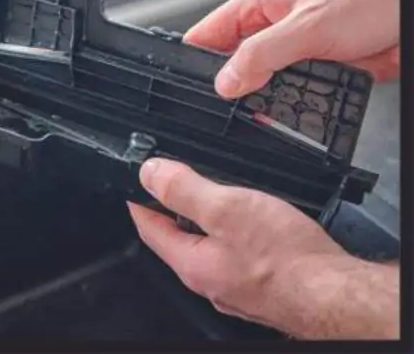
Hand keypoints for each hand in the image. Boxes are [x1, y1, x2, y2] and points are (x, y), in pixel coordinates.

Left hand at [129, 158, 399, 338]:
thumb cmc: (286, 258)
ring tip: (206, 192)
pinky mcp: (257, 282)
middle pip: (175, 238)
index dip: (138, 202)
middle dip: (169, 209)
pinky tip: (243, 219)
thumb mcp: (226, 208)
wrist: (336, 294)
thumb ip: (184, 189)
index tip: (131, 186)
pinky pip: (230, 252)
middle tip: (168, 182)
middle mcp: (208, 278)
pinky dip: (227, 231)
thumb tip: (150, 173)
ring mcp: (233, 284)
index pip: (149, 228)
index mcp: (192, 262)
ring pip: (204, 245)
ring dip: (200, 219)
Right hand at [184, 0, 399, 98]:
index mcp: (260, 3)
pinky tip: (277, 114)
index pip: (209, 31)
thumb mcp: (307, 26)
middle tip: (223, 107)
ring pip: (257, 77)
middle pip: (230, 59)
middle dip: (226, 83)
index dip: (193, 58)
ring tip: (249, 114)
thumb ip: (261, 54)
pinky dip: (279, 102)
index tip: (186, 84)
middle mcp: (271, 24)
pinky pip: (284, 89)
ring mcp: (291, 47)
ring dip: (254, 95)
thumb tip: (225, 81)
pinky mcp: (312, 66)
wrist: (412, 13)